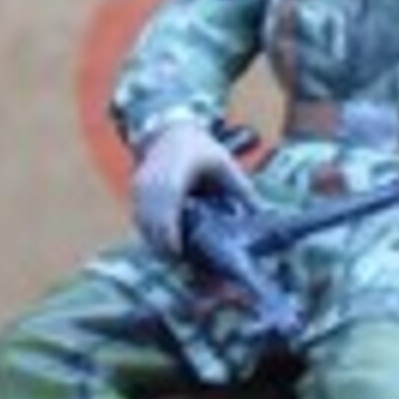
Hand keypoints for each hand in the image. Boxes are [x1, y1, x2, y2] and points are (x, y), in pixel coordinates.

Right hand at [132, 122, 258, 255]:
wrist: (169, 131)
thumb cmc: (201, 150)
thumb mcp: (225, 165)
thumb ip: (242, 189)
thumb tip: (264, 214)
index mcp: (176, 171)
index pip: (167, 203)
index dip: (168, 230)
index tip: (177, 252)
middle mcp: (153, 180)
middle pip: (151, 220)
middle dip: (163, 246)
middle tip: (183, 266)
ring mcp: (140, 187)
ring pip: (143, 223)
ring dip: (156, 243)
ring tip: (177, 261)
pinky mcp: (135, 193)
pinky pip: (140, 219)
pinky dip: (151, 234)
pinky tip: (166, 247)